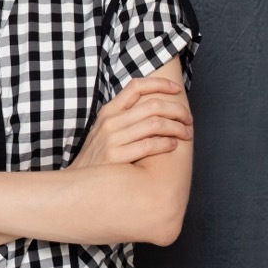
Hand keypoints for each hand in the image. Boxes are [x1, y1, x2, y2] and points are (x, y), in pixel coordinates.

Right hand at [69, 77, 192, 170]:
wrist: (79, 182)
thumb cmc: (99, 156)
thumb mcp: (105, 130)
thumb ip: (124, 117)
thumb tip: (154, 108)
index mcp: (108, 111)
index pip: (136, 86)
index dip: (160, 84)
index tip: (176, 89)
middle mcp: (110, 121)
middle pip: (152, 105)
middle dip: (177, 110)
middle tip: (188, 119)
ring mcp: (112, 138)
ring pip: (155, 124)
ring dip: (177, 127)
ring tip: (186, 133)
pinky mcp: (116, 156)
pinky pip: (149, 145)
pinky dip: (166, 143)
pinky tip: (173, 145)